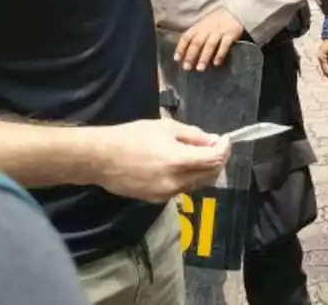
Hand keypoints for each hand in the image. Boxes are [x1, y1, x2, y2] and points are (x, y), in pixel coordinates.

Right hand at [91, 119, 230, 201]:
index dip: (224, 149)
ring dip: (204, 170)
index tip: (225, 140)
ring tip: (198, 154)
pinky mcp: (156, 200)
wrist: (101, 158)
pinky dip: (188, 177)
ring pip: (196, 184)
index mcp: (177, 160)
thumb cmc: (132, 136)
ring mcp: (165, 194)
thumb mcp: (165, 127)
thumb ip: (192, 135)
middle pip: (209, 175)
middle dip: (218, 160)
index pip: (213, 160)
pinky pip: (181, 189)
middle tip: (216, 146)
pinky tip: (181, 166)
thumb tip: (212, 141)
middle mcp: (175, 182)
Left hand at [177, 8, 244, 70]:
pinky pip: (225, 45)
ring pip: (210, 44)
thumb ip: (195, 37)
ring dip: (204, 57)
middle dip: (191, 55)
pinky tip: (216, 63)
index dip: (181, 47)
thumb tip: (185, 54)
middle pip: (197, 42)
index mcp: (198, 27)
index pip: (187, 37)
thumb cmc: (216, 22)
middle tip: (187, 67)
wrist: (234, 12)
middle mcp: (207, 29)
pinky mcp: (231, 34)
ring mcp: (219, 31)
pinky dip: (220, 54)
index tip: (177, 59)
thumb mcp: (203, 26)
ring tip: (200, 68)